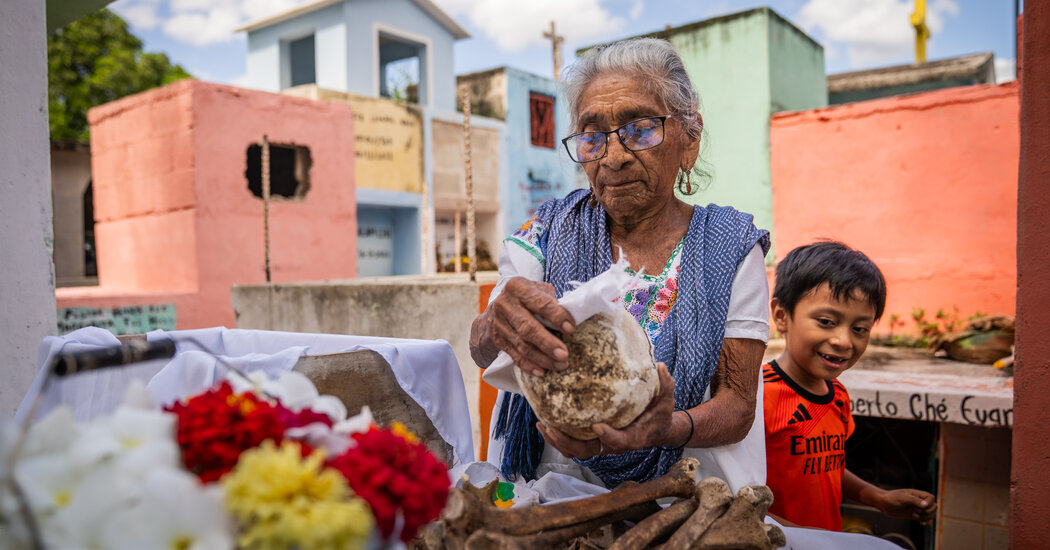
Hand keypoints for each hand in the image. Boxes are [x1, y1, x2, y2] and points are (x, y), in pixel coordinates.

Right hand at [488, 278, 575, 375]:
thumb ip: (550, 300)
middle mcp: (505, 305)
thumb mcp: (536, 290)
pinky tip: (542, 371)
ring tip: (560, 364)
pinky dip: (529, 365)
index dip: (556, 316)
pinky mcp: (497, 340)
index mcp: (517, 288)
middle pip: (528, 327)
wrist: (494, 311)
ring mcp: (499, 324)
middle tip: (564, 354)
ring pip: (522, 345)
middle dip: (548, 343)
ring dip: (542, 358)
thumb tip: (571, 316)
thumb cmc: (524, 299)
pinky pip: (515, 356)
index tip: (570, 329)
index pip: (540, 303)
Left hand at [537, 363, 676, 457]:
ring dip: (557, 440)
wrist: (656, 429)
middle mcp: (613, 444)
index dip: (608, 436)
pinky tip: (545, 421)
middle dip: (567, 441)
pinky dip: (558, 436)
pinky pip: (572, 443)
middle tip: (551, 426)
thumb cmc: (660, 414)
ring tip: (542, 424)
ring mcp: (601, 444)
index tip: (597, 426)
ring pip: (575, 450)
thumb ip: (665, 384)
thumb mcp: (667, 400)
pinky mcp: (593, 440)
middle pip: (587, 451)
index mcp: (633, 437)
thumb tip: (661, 366)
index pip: (620, 441)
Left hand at [876, 489, 937, 522]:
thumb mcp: (903, 498)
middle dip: (928, 512)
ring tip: (915, 516)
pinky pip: (925, 519)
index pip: (931, 498)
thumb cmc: (891, 498)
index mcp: (917, 494)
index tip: (920, 507)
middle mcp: (919, 501)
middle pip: (934, 507)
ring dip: (926, 517)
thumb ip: (915, 501)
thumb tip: (926, 505)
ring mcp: (917, 508)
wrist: (883, 503)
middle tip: (917, 512)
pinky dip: (926, 522)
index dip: (929, 503)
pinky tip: (922, 524)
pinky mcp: (914, 515)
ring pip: (930, 514)